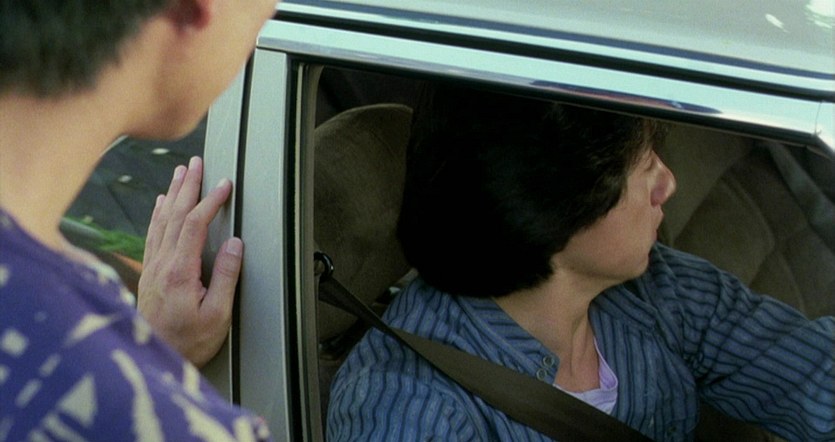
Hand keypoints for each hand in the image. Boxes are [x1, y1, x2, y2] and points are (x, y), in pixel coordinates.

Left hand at [138, 156, 242, 366]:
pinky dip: (159, 213)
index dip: (210, 201)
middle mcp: (161, 264)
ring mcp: (152, 268)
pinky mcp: (148, 275)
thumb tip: (236, 244)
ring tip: (180, 172)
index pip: (195, 225)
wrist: (152, 360)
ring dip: (173, 193)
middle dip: (188, 186)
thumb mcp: (218, 315)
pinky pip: (153, 234)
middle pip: (175, 215)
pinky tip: (162, 204)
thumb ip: (227, 277)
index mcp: (180, 271)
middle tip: (197, 162)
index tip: (225, 184)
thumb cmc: (189, 343)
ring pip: (161, 221)